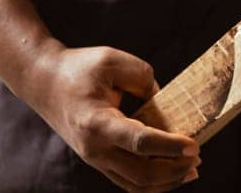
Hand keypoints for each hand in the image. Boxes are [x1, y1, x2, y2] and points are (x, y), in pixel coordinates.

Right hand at [26, 43, 199, 191]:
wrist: (43, 82)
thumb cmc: (79, 68)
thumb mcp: (113, 60)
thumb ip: (143, 78)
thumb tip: (163, 101)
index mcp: (98, 122)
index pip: (140, 143)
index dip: (170, 146)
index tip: (194, 144)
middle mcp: (95, 148)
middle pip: (141, 173)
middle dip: (174, 168)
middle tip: (197, 155)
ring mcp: (94, 159)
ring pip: (135, 185)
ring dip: (167, 181)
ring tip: (191, 170)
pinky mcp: (97, 161)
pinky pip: (128, 181)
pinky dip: (152, 182)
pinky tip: (171, 173)